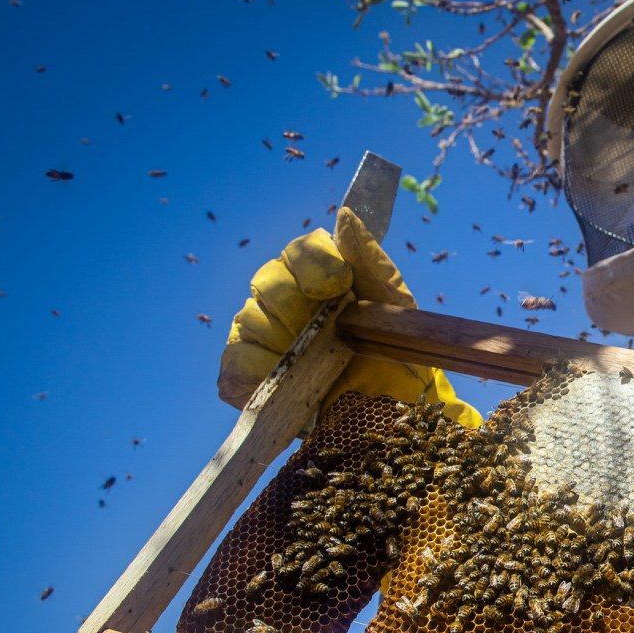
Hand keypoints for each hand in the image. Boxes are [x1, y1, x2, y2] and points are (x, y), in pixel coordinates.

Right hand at [218, 207, 479, 427]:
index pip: (300, 253)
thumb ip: (370, 261)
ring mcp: (267, 341)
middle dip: (293, 301)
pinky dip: (252, 373)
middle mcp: (288, 304)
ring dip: (279, 339)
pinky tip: (279, 381)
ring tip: (312, 360)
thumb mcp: (395, 307)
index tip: (339, 284)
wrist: (397, 415)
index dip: (313, 263)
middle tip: (323, 326)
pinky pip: (235, 368)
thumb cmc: (398, 355)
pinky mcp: (252, 381)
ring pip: (249, 322)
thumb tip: (346, 216)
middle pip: (267, 283)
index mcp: (322, 280)